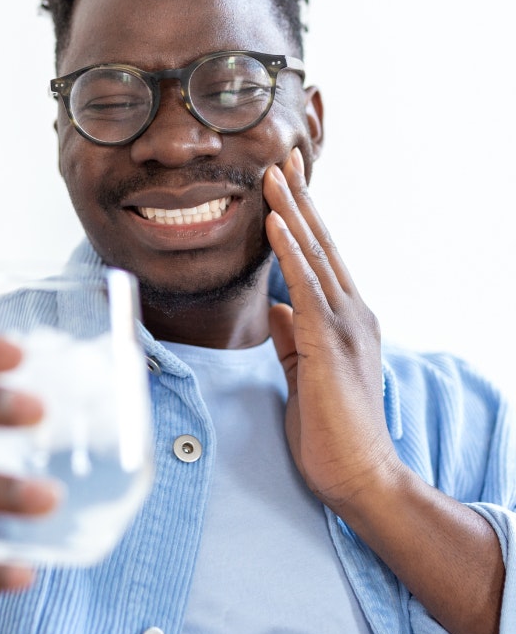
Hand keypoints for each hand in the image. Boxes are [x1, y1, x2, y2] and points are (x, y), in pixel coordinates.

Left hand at [262, 148, 401, 509]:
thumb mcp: (304, 372)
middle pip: (321, 244)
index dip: (302, 220)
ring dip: (292, 211)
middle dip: (300, 199)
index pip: (320, 258)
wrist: (360, 475)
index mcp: (344, 320)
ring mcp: (344, 326)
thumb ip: (292, 338)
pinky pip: (306, 288)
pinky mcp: (330, 344)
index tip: (286, 186)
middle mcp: (351, 313)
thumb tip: (276, 309)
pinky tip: (275, 223)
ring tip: (274, 174)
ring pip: (314, 255)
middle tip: (283, 158)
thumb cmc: (330, 429)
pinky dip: (289, 252)